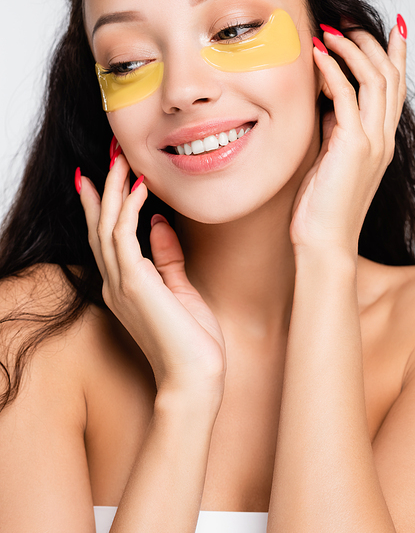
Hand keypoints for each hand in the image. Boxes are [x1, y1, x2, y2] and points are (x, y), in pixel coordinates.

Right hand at [78, 153, 226, 397]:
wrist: (196, 379)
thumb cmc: (192, 342)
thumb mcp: (180, 290)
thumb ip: (166, 258)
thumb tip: (158, 223)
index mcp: (125, 286)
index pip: (106, 236)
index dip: (101, 203)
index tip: (100, 174)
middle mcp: (115, 283)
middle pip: (100, 225)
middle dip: (104, 186)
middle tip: (111, 152)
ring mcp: (122, 285)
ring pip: (107, 225)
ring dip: (114, 189)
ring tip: (122, 159)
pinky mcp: (135, 286)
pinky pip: (124, 238)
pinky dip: (129, 209)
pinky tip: (140, 186)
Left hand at [289, 21, 406, 253]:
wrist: (325, 243)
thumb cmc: (322, 207)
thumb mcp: (331, 158)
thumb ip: (336, 128)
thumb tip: (328, 100)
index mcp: (382, 140)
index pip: (396, 88)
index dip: (396, 55)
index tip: (390, 28)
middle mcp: (384, 138)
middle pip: (390, 76)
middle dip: (372, 43)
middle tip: (348, 23)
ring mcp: (373, 141)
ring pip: (376, 80)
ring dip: (353, 49)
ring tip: (331, 31)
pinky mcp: (353, 146)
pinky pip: (346, 96)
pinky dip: (334, 69)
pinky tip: (319, 54)